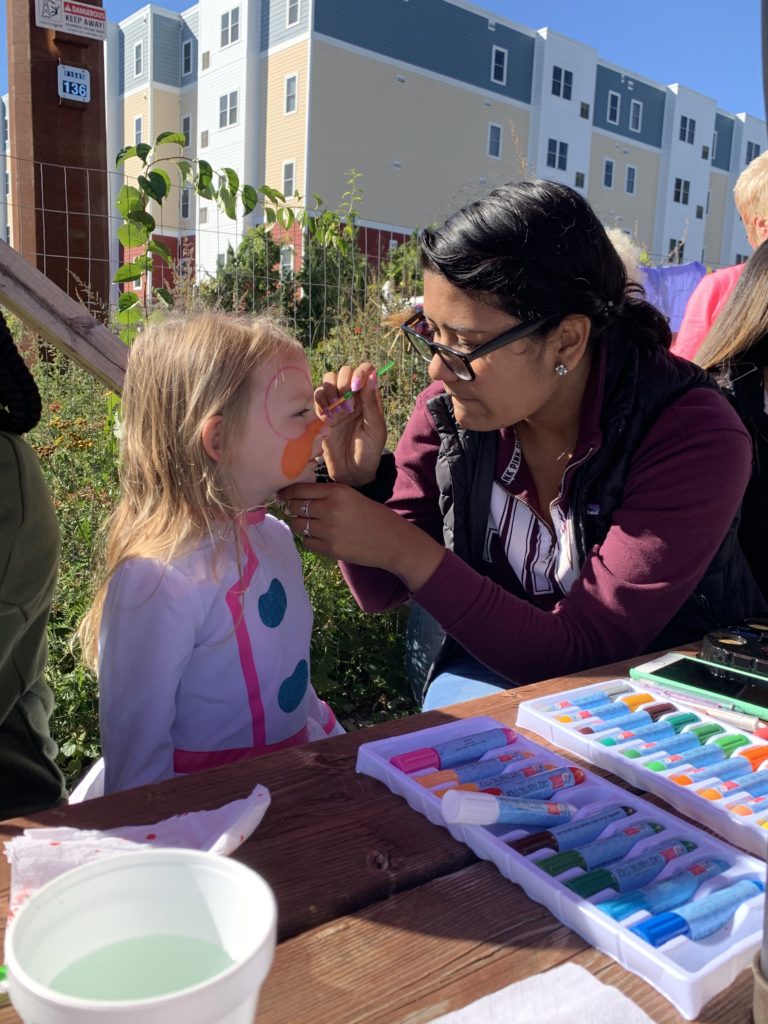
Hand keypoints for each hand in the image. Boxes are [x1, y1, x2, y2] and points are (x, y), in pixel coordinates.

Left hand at [278, 482, 444, 589]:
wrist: (393, 541)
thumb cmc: (374, 516)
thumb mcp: (352, 496)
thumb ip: (328, 494)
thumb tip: (298, 496)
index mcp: (336, 492)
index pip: (300, 489)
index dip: (287, 492)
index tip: (281, 495)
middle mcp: (329, 509)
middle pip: (295, 507)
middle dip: (292, 508)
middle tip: (296, 510)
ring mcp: (328, 530)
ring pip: (297, 525)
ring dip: (299, 524)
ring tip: (309, 524)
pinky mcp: (329, 549)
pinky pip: (306, 542)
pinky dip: (309, 539)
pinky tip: (319, 536)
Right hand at [315, 362, 386, 485]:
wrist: (352, 472)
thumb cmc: (369, 452)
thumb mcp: (375, 429)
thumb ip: (371, 403)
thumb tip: (372, 375)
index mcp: (369, 397)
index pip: (364, 370)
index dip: (359, 372)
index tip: (356, 387)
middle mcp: (352, 396)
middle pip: (344, 371)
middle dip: (343, 383)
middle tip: (347, 406)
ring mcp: (336, 404)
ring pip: (327, 380)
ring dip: (330, 392)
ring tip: (336, 413)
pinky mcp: (322, 413)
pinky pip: (317, 396)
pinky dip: (319, 402)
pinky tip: (327, 418)